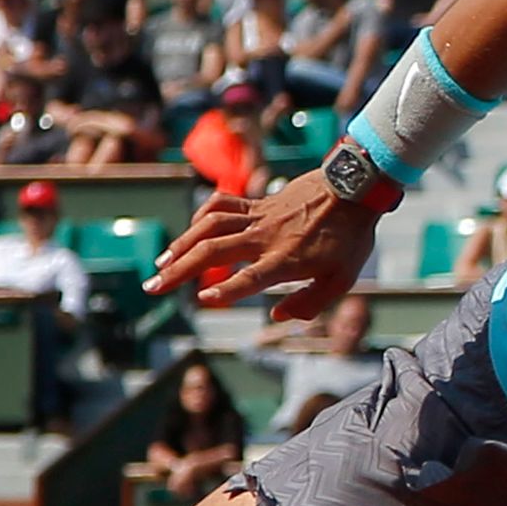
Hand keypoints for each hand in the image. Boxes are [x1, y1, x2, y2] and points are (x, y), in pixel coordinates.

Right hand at [151, 167, 379, 321]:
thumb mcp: (342, 279)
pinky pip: (221, 206)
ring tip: (162, 263)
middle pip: (215, 252)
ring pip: (209, 226)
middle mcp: (266, 238)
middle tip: (153, 287)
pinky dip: (201, 217)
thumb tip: (276, 317)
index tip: (201, 301)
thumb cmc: (350, 238)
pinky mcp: (255, 203)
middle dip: (180, 270)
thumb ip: (311, 303)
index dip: (226, 290)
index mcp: (287, 260)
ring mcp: (258, 217)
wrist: (353, 188)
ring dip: (181, 244)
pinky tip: (190, 232)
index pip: (250, 278)